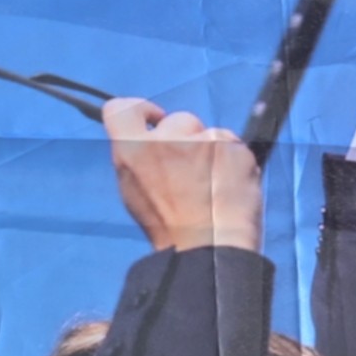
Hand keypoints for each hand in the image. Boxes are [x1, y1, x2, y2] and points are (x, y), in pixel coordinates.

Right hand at [103, 103, 260, 251]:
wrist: (209, 248)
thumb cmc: (169, 227)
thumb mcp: (134, 191)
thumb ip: (138, 157)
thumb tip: (147, 139)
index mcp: (132, 149)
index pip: (121, 108)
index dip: (141, 110)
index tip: (154, 120)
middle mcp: (166, 137)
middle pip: (178, 119)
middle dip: (186, 137)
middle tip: (191, 170)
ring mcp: (202, 139)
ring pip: (209, 133)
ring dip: (212, 150)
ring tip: (213, 184)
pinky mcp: (232, 146)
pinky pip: (233, 145)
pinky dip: (233, 161)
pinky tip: (230, 186)